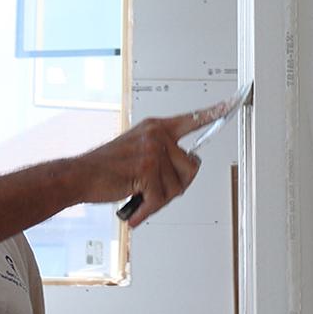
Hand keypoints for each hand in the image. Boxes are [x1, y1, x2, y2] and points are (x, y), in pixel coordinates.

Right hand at [75, 108, 218, 226]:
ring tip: (137, 196)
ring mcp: (152, 151)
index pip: (191, 119)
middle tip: (152, 191)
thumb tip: (190, 170)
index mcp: (156, 128)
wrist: (81, 175)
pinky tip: (135, 210)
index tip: (231, 103)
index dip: (213, 113)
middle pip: (191, 169)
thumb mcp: (137, 152)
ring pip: (176, 188)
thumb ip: (162, 157)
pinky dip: (146, 210)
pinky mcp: (147, 169)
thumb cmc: (107, 168)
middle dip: (175, 186)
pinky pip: (159, 200)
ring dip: (157, 200)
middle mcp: (157, 135)